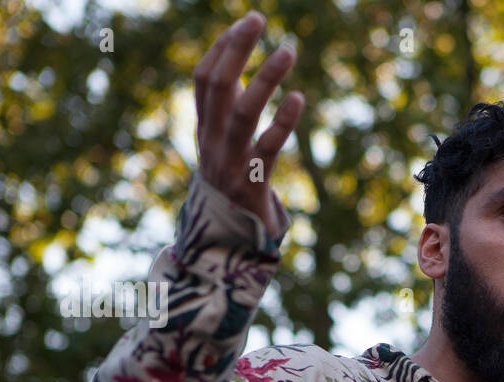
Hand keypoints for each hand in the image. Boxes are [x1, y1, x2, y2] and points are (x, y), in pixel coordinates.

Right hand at [194, 12, 303, 228]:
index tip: (245, 23)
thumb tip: (239, 61)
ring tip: (288, 50)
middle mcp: (213, 140)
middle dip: (236, 49)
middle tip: (257, 18)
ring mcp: (231, 162)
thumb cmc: (232, 180)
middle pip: (218, 86)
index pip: (204, 79)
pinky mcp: (252, 184)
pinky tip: (298, 98)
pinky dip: (282, 122)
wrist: (228, 238)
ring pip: (242, 113)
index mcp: (205, 127)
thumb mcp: (223, 142)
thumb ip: (229, 105)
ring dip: (264, 79)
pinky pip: (267, 148)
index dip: (222, 49)